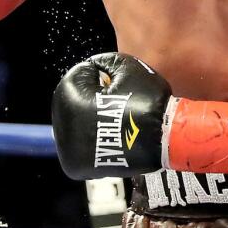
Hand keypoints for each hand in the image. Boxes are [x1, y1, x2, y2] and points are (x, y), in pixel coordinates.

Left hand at [51, 52, 227, 179]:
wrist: (165, 140)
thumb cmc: (146, 101)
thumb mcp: (127, 67)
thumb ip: (104, 61)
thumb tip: (93, 68)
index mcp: (71, 99)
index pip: (75, 77)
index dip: (96, 74)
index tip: (111, 81)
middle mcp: (62, 126)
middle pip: (70, 102)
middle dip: (89, 96)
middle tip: (114, 101)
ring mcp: (67, 150)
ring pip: (72, 124)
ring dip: (86, 118)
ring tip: (112, 119)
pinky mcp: (75, 166)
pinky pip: (76, 146)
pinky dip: (88, 139)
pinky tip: (107, 134)